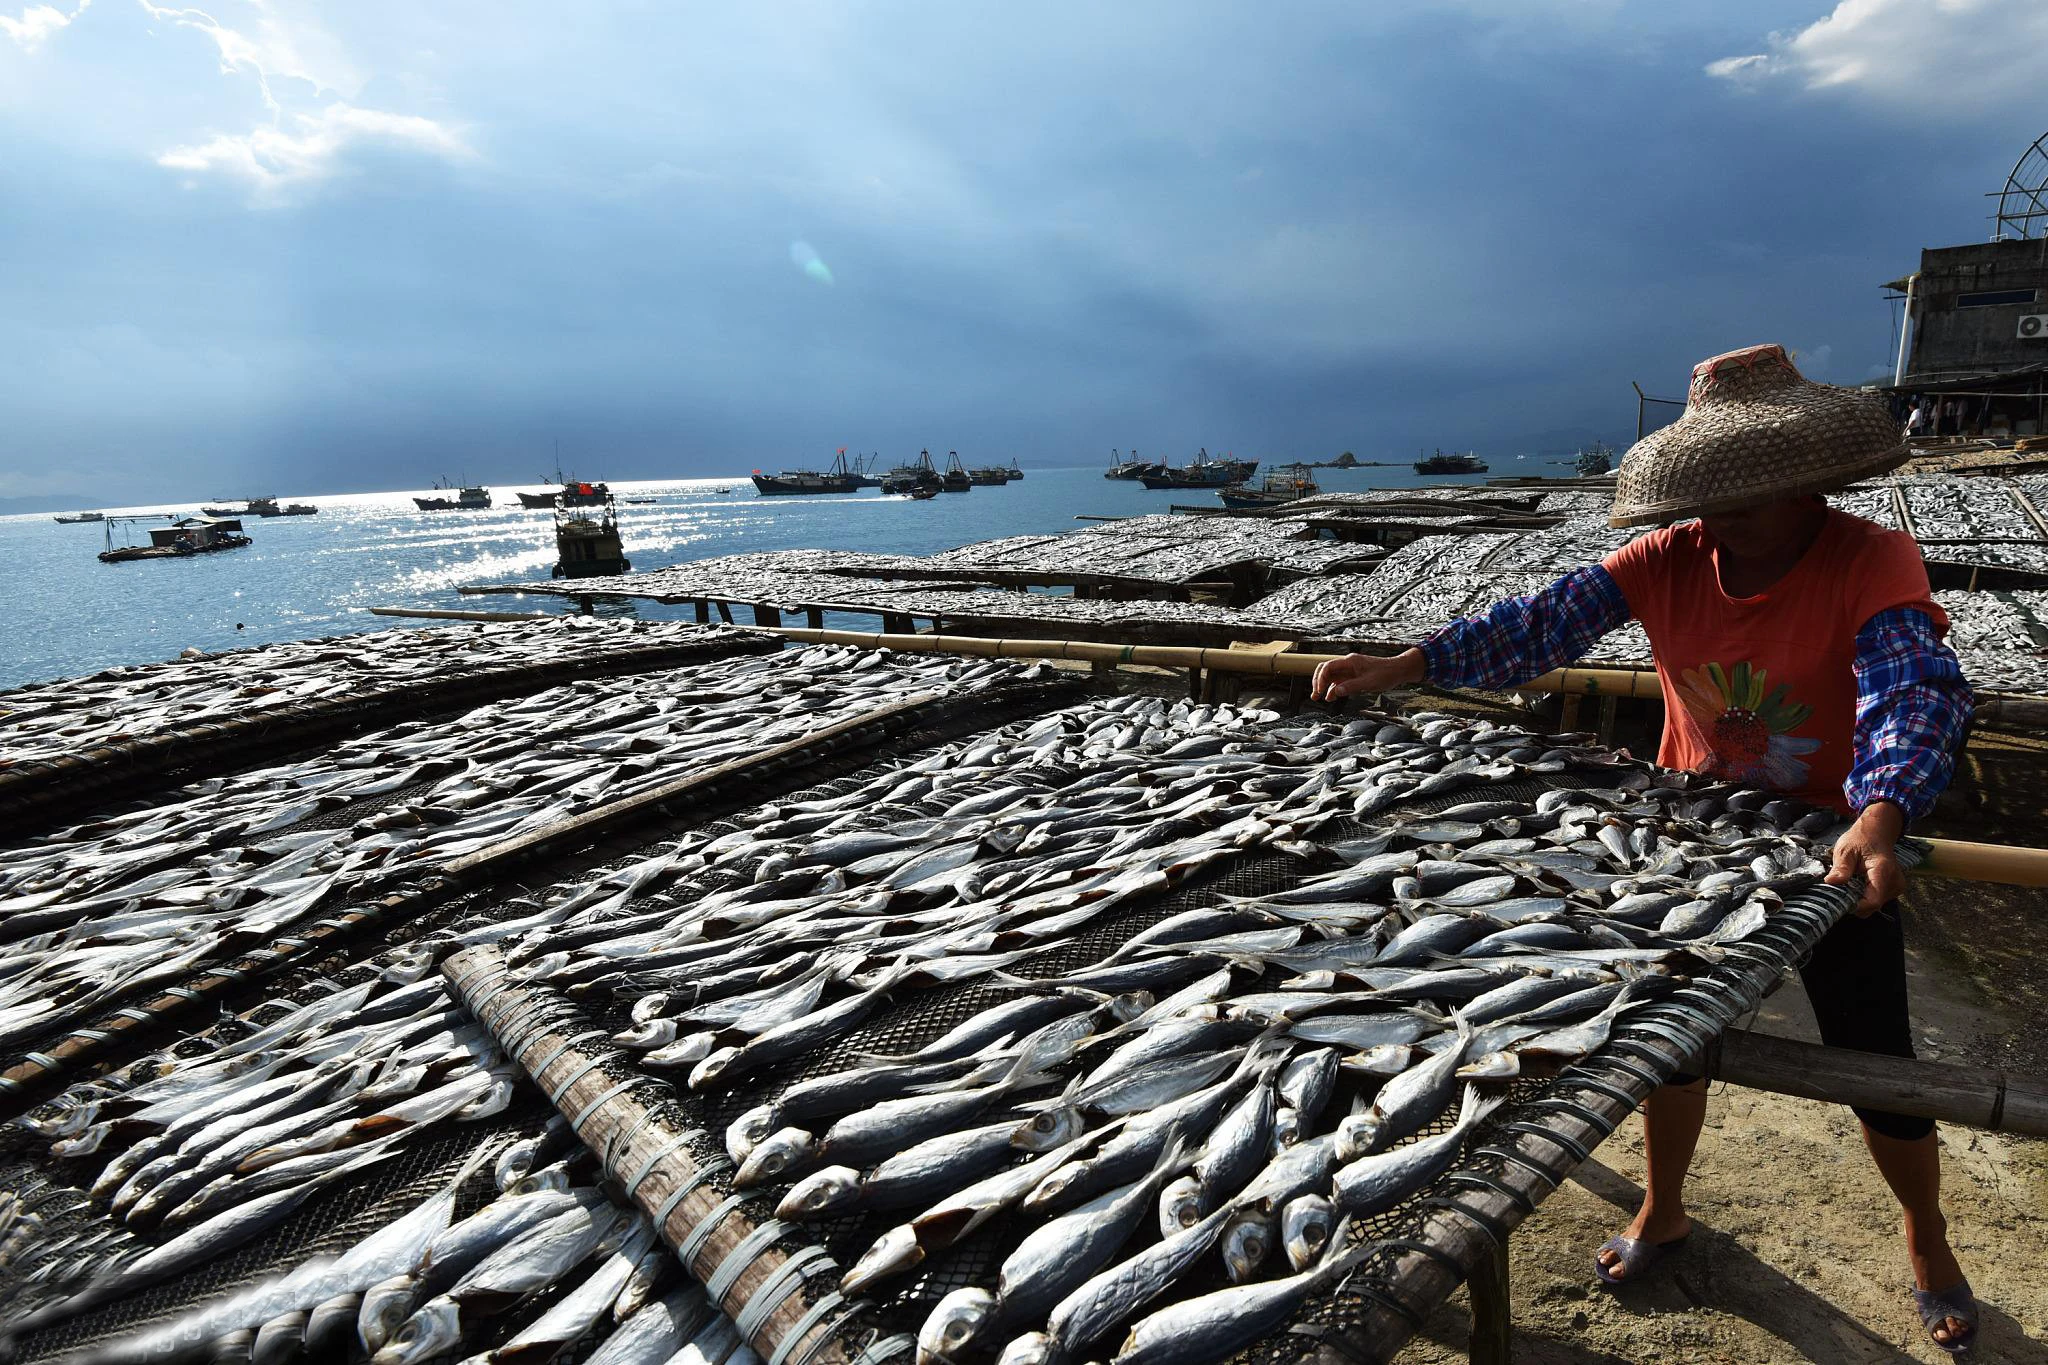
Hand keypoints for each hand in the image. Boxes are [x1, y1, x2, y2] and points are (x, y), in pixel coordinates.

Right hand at [1309, 649, 1426, 702]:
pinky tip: (1331, 697)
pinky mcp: (1354, 675)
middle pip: (1325, 670)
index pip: (1327, 667)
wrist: (1398, 670)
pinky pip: (1339, 681)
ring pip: (1331, 676)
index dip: (1320, 679)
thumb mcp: (1369, 683)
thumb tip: (1336, 692)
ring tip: (1318, 698)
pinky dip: (1333, 688)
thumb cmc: (1386, 674)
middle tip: (1315, 695)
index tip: (1319, 691)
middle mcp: (1347, 664)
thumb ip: (1351, 687)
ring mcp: (1350, 669)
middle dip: (1317, 682)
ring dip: (1323, 686)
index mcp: (1350, 661)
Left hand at [1825, 801, 1905, 915]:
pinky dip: (1866, 895)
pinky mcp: (1895, 888)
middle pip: (1873, 905)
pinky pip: (1878, 899)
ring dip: (1860, 898)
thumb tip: (1831, 882)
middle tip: (1843, 887)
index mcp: (1883, 871)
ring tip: (1852, 882)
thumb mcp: (1845, 850)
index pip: (1873, 901)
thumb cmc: (1861, 839)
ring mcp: (1897, 886)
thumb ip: (1841, 868)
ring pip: (1875, 905)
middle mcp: (1894, 881)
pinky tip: (1860, 883)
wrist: (1876, 833)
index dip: (1855, 906)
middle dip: (1855, 901)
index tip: (1840, 901)